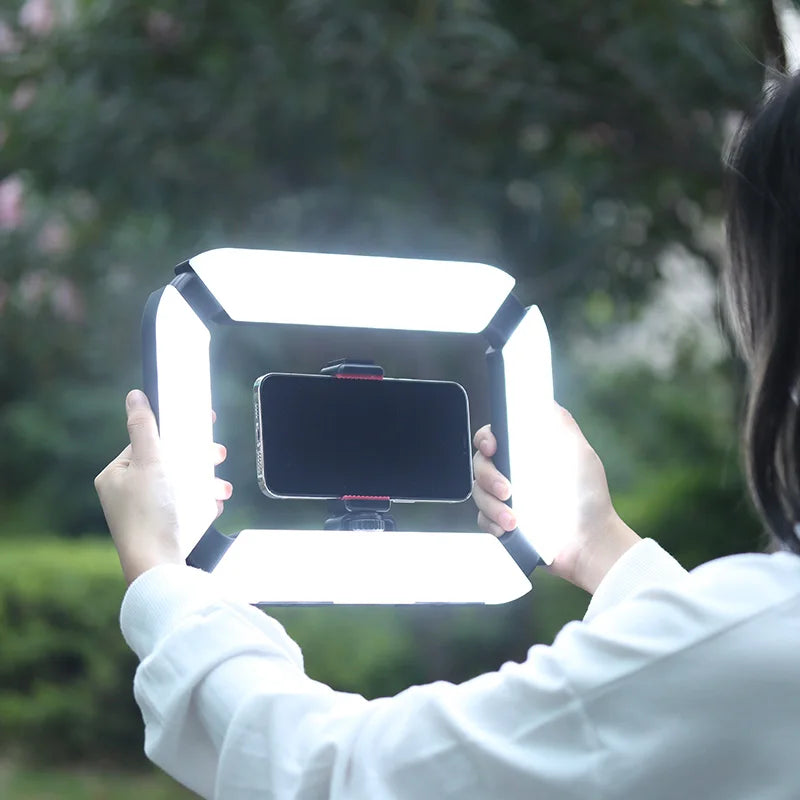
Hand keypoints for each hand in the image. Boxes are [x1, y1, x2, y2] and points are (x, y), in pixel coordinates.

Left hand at [94, 389, 231, 584]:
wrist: (159, 568)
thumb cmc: (150, 515)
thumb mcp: (149, 462)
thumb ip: (144, 427)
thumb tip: (134, 396)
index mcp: (116, 475)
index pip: (148, 442)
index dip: (177, 433)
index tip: (203, 422)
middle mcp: (127, 494)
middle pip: (168, 462)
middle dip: (196, 459)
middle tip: (216, 454)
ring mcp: (145, 514)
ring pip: (181, 485)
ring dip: (205, 481)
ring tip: (220, 486)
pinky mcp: (163, 530)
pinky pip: (186, 507)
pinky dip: (202, 503)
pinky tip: (214, 503)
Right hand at [472, 405, 639, 594]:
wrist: (589, 540)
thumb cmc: (588, 495)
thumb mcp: (578, 452)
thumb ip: (559, 425)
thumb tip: (539, 400)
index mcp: (524, 452)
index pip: (492, 436)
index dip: (486, 439)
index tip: (492, 446)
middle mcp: (511, 472)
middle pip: (480, 464)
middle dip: (490, 477)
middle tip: (508, 490)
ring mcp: (504, 498)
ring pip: (479, 493)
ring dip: (493, 506)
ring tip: (515, 519)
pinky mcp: (501, 522)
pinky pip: (482, 519)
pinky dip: (493, 523)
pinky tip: (510, 529)